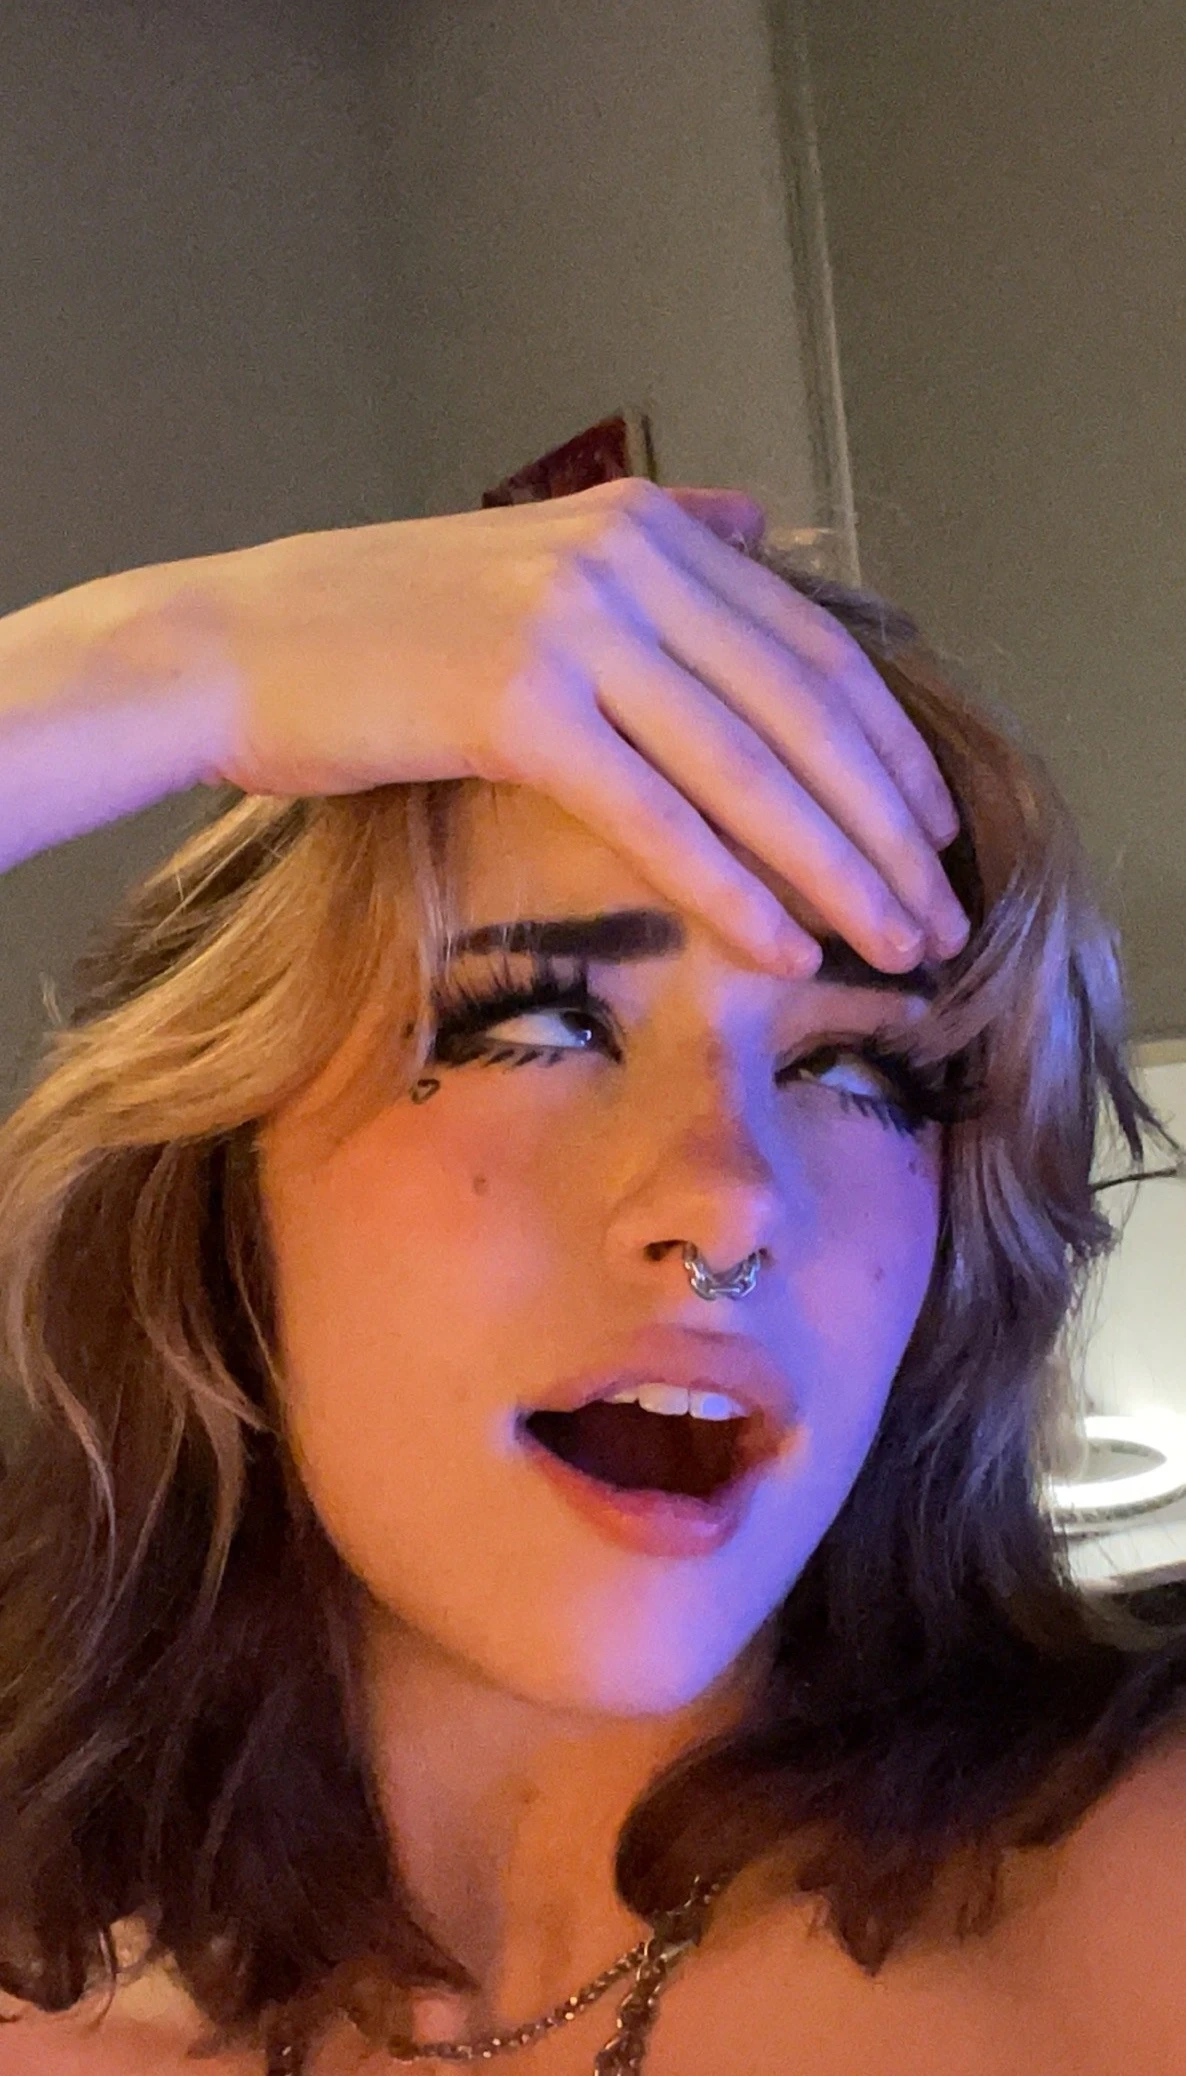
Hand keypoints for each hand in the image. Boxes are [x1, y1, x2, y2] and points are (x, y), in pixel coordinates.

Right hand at [194, 479, 967, 975]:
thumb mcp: (523, 553)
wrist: (222, 645)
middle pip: (803, 712)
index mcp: (641, 524)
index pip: (811, 651)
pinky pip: (656, 813)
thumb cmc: (368, 626)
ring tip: (897, 946)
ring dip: (838, 870)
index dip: (888, 752)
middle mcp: (623, 560)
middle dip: (888, 827)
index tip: (933, 834)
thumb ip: (650, 536)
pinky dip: (733, 886)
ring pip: (747, 768)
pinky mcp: (514, 704)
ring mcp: (571, 626)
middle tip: (943, 914)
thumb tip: (752, 519)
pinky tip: (784, 946)